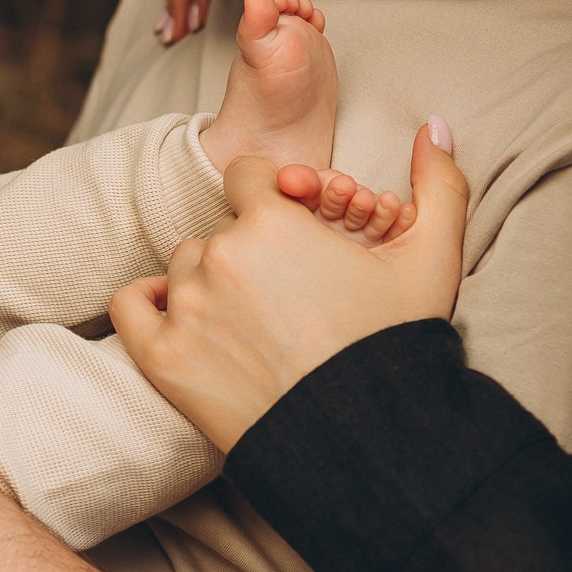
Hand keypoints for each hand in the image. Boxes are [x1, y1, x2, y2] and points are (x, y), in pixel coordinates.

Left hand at [113, 121, 468, 451]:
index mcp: (273, 220)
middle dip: (249, 249)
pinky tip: (184, 320)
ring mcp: (185, 307)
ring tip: (255, 322)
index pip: (248, 177)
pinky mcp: (163, 357)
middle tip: (287, 295)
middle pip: (220, 226)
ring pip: (183, 266)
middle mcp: (220, 254)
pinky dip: (150, 304)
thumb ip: (440, 183)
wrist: (366, 447)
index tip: (294, 236)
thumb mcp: (433, 260)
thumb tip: (435, 124)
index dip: (273, 202)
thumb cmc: (396, 350)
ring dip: (208, 281)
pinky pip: (132, 304)